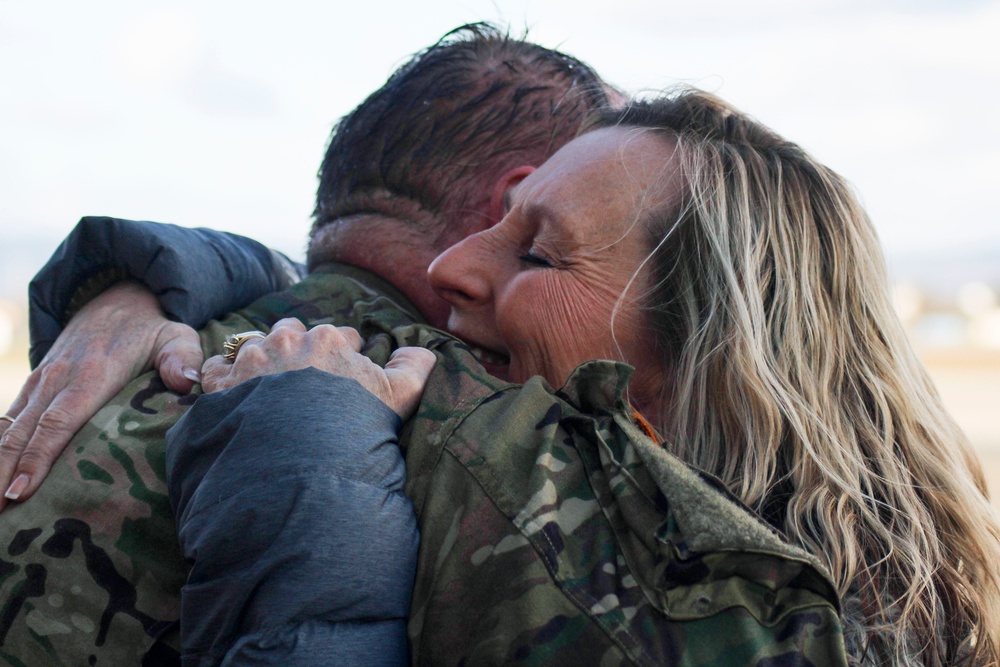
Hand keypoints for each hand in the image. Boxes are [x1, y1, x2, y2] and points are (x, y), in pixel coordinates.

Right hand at [0, 281, 203, 509]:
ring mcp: (42, 380)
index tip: (23, 490)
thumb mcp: (177, 335)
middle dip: (5, 471)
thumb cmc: (153, 329)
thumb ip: (183, 358)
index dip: (39, 457)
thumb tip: (188, 381)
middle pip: (24, 432)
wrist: (117, 299)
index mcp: (92, 374)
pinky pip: (8, 418)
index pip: (60, 421)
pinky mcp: (35, 384)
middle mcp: (58, 378)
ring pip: (9, 427)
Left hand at [202, 318, 435, 418]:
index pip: (340, 336)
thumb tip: (424, 351)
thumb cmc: (354, 426)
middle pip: (293, 332)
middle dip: (299, 349)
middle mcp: (287, 339)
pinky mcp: (222, 384)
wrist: (302, 458)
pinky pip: (214, 369)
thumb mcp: (400, 396)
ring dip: (261, 359)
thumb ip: (415, 367)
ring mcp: (251, 360)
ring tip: (267, 387)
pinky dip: (221, 378)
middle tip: (304, 381)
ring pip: (254, 346)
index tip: (344, 380)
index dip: (345, 356)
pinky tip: (231, 395)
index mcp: (329, 338)